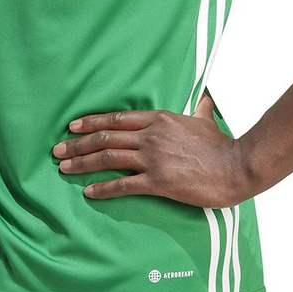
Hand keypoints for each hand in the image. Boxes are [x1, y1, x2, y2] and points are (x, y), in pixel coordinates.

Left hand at [51, 91, 253, 207]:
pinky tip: (89, 192)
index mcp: (159, 119)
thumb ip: (199, 111)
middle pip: (105, 137)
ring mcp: (153, 158)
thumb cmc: (222, 146)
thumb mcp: (205, 121)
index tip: (72, 127)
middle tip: (57, 152)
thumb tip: (204, 99)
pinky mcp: (158, 181)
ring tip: (64, 169)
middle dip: (77, 145)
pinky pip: (123, 184)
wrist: (236, 166)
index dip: (91, 122)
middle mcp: (151, 136)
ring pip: (108, 158)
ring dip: (82, 164)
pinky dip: (102, 188)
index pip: (116, 119)